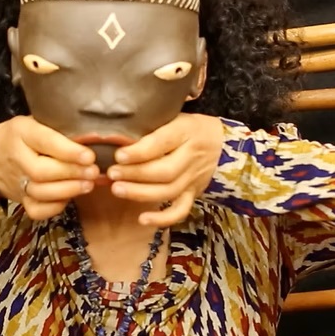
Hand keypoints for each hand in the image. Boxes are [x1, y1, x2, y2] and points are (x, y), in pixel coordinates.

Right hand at [0, 116, 97, 219]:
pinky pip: (36, 210)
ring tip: (88, 185)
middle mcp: (16, 157)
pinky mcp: (19, 198)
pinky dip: (54, 207)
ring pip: (40, 192)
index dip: (68, 151)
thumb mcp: (35, 121)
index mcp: (21, 131)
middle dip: (71, 173)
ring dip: (68, 190)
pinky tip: (69, 198)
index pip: (45, 141)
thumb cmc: (22, 135)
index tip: (89, 156)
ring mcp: (16, 181)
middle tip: (93, 172)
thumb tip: (92, 137)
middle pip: (41, 171)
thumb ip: (58, 127)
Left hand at [106, 113, 223, 226]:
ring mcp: (193, 178)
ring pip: (168, 191)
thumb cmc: (188, 128)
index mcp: (185, 131)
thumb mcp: (174, 116)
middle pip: (164, 171)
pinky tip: (142, 219)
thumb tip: (116, 135)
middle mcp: (191, 156)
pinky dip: (162, 218)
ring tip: (117, 189)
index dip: (140, 151)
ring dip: (141, 193)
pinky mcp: (193, 194)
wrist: (222, 144)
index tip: (119, 155)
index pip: (162, 143)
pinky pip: (180, 210)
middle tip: (112, 174)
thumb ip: (151, 126)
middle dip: (135, 174)